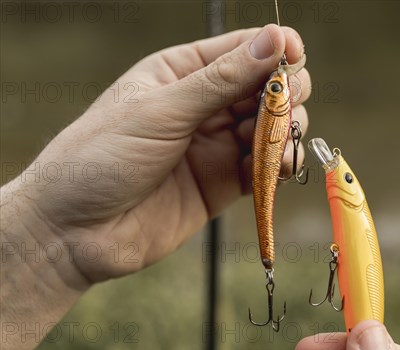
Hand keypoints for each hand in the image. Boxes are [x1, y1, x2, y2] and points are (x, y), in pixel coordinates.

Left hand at [5, 24, 309, 282]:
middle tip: (287, 106)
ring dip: (287, 131)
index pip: (241, 50)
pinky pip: (264, 168)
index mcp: (181, 73)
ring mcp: (215, 145)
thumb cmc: (102, 157)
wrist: (75, 232)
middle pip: (264, 88)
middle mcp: (203, 106)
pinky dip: (280, 165)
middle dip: (284, 93)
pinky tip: (281, 165)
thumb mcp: (161, 111)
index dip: (274, 49)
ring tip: (283, 143)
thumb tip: (274, 40)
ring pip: (271, 128)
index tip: (296, 56)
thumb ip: (221, 80)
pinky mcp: (224, 183)